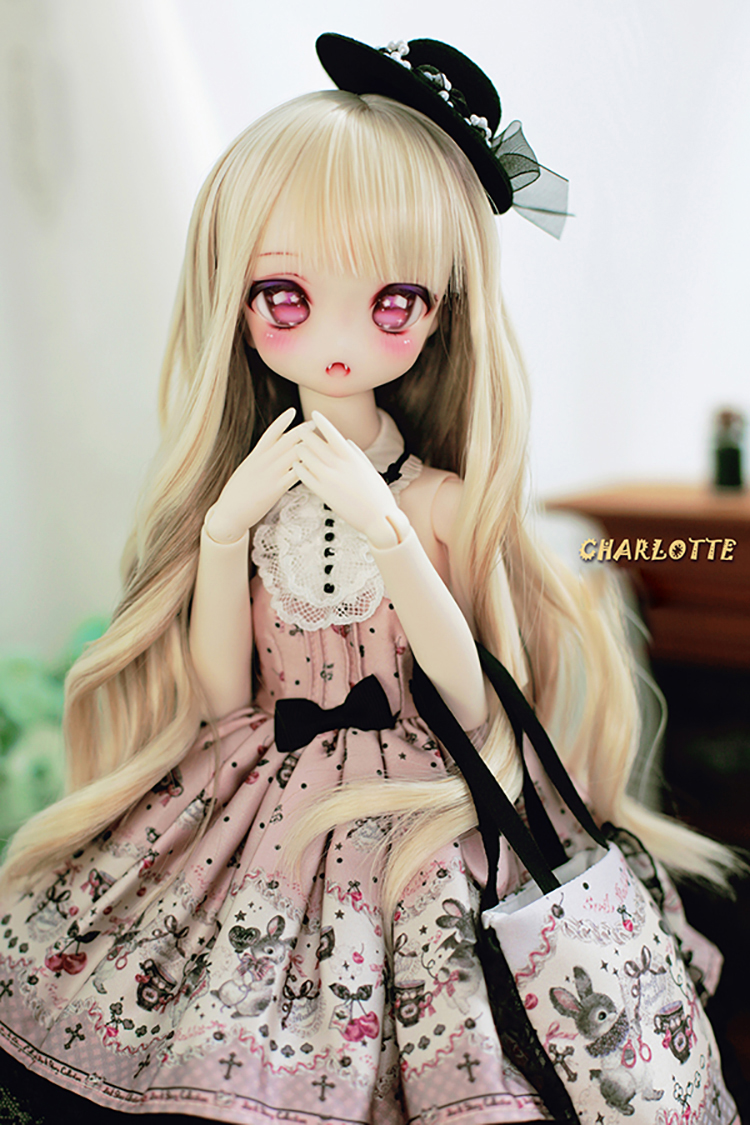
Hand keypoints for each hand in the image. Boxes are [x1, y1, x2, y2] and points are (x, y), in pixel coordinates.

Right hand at [205, 407, 311, 541]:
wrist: (228, 513)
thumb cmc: (237, 494)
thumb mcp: (246, 470)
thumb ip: (259, 460)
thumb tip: (268, 451)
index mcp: (255, 456)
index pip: (270, 433)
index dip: (281, 422)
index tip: (292, 411)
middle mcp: (263, 462)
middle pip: (285, 441)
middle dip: (301, 431)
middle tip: (314, 423)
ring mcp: (270, 475)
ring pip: (292, 455)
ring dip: (307, 447)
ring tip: (321, 442)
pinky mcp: (275, 489)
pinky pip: (294, 476)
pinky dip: (306, 469)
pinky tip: (318, 465)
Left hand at [294, 411, 408, 548]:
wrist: (379, 518)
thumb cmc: (377, 494)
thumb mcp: (369, 469)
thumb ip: (356, 454)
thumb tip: (346, 441)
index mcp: (352, 457)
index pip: (332, 433)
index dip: (322, 422)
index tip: (314, 413)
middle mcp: (339, 465)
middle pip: (315, 443)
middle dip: (306, 435)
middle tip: (300, 431)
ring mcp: (330, 479)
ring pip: (306, 458)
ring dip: (300, 451)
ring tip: (297, 448)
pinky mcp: (323, 493)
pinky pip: (304, 476)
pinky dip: (299, 468)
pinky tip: (296, 465)